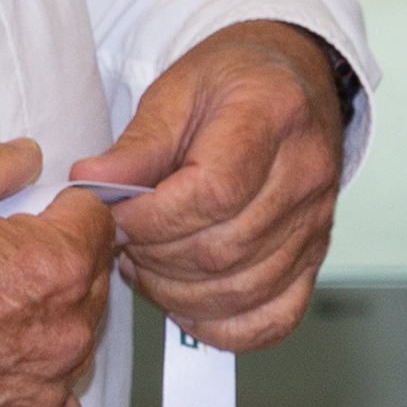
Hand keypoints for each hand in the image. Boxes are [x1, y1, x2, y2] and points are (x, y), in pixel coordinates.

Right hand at [0, 136, 119, 406]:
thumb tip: (31, 158)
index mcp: (51, 267)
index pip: (97, 221)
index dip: (61, 211)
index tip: (27, 219)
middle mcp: (61, 335)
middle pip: (91, 283)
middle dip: (57, 266)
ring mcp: (41, 393)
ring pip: (74, 344)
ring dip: (47, 326)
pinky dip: (36, 388)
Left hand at [73, 19, 349, 351]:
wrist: (292, 79)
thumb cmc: (232, 82)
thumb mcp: (176, 92)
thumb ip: (136, 146)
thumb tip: (89, 186)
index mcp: (272, 114)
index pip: (214, 193)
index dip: (153, 220)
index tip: (116, 218)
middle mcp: (306, 171)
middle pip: (225, 249)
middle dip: (157, 258)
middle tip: (123, 243)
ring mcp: (317, 219)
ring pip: (243, 290)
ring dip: (178, 293)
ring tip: (147, 265)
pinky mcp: (316, 255)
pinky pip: (275, 318)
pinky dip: (224, 327)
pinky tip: (188, 302)